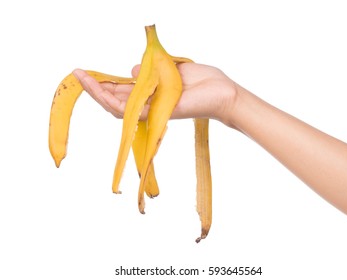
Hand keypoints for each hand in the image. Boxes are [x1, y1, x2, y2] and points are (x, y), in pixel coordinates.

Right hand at [73, 63, 236, 123]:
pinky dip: (114, 102)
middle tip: (77, 74)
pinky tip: (100, 91)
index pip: (123, 90)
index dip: (105, 82)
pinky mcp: (158, 113)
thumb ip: (150, 71)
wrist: (221, 92)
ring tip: (82, 80)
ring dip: (98, 94)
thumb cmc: (201, 81)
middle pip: (116, 99)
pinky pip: (132, 111)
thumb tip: (131, 71)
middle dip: (95, 88)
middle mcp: (149, 103)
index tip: (89, 72)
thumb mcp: (171, 70)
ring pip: (118, 107)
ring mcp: (152, 110)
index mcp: (152, 92)